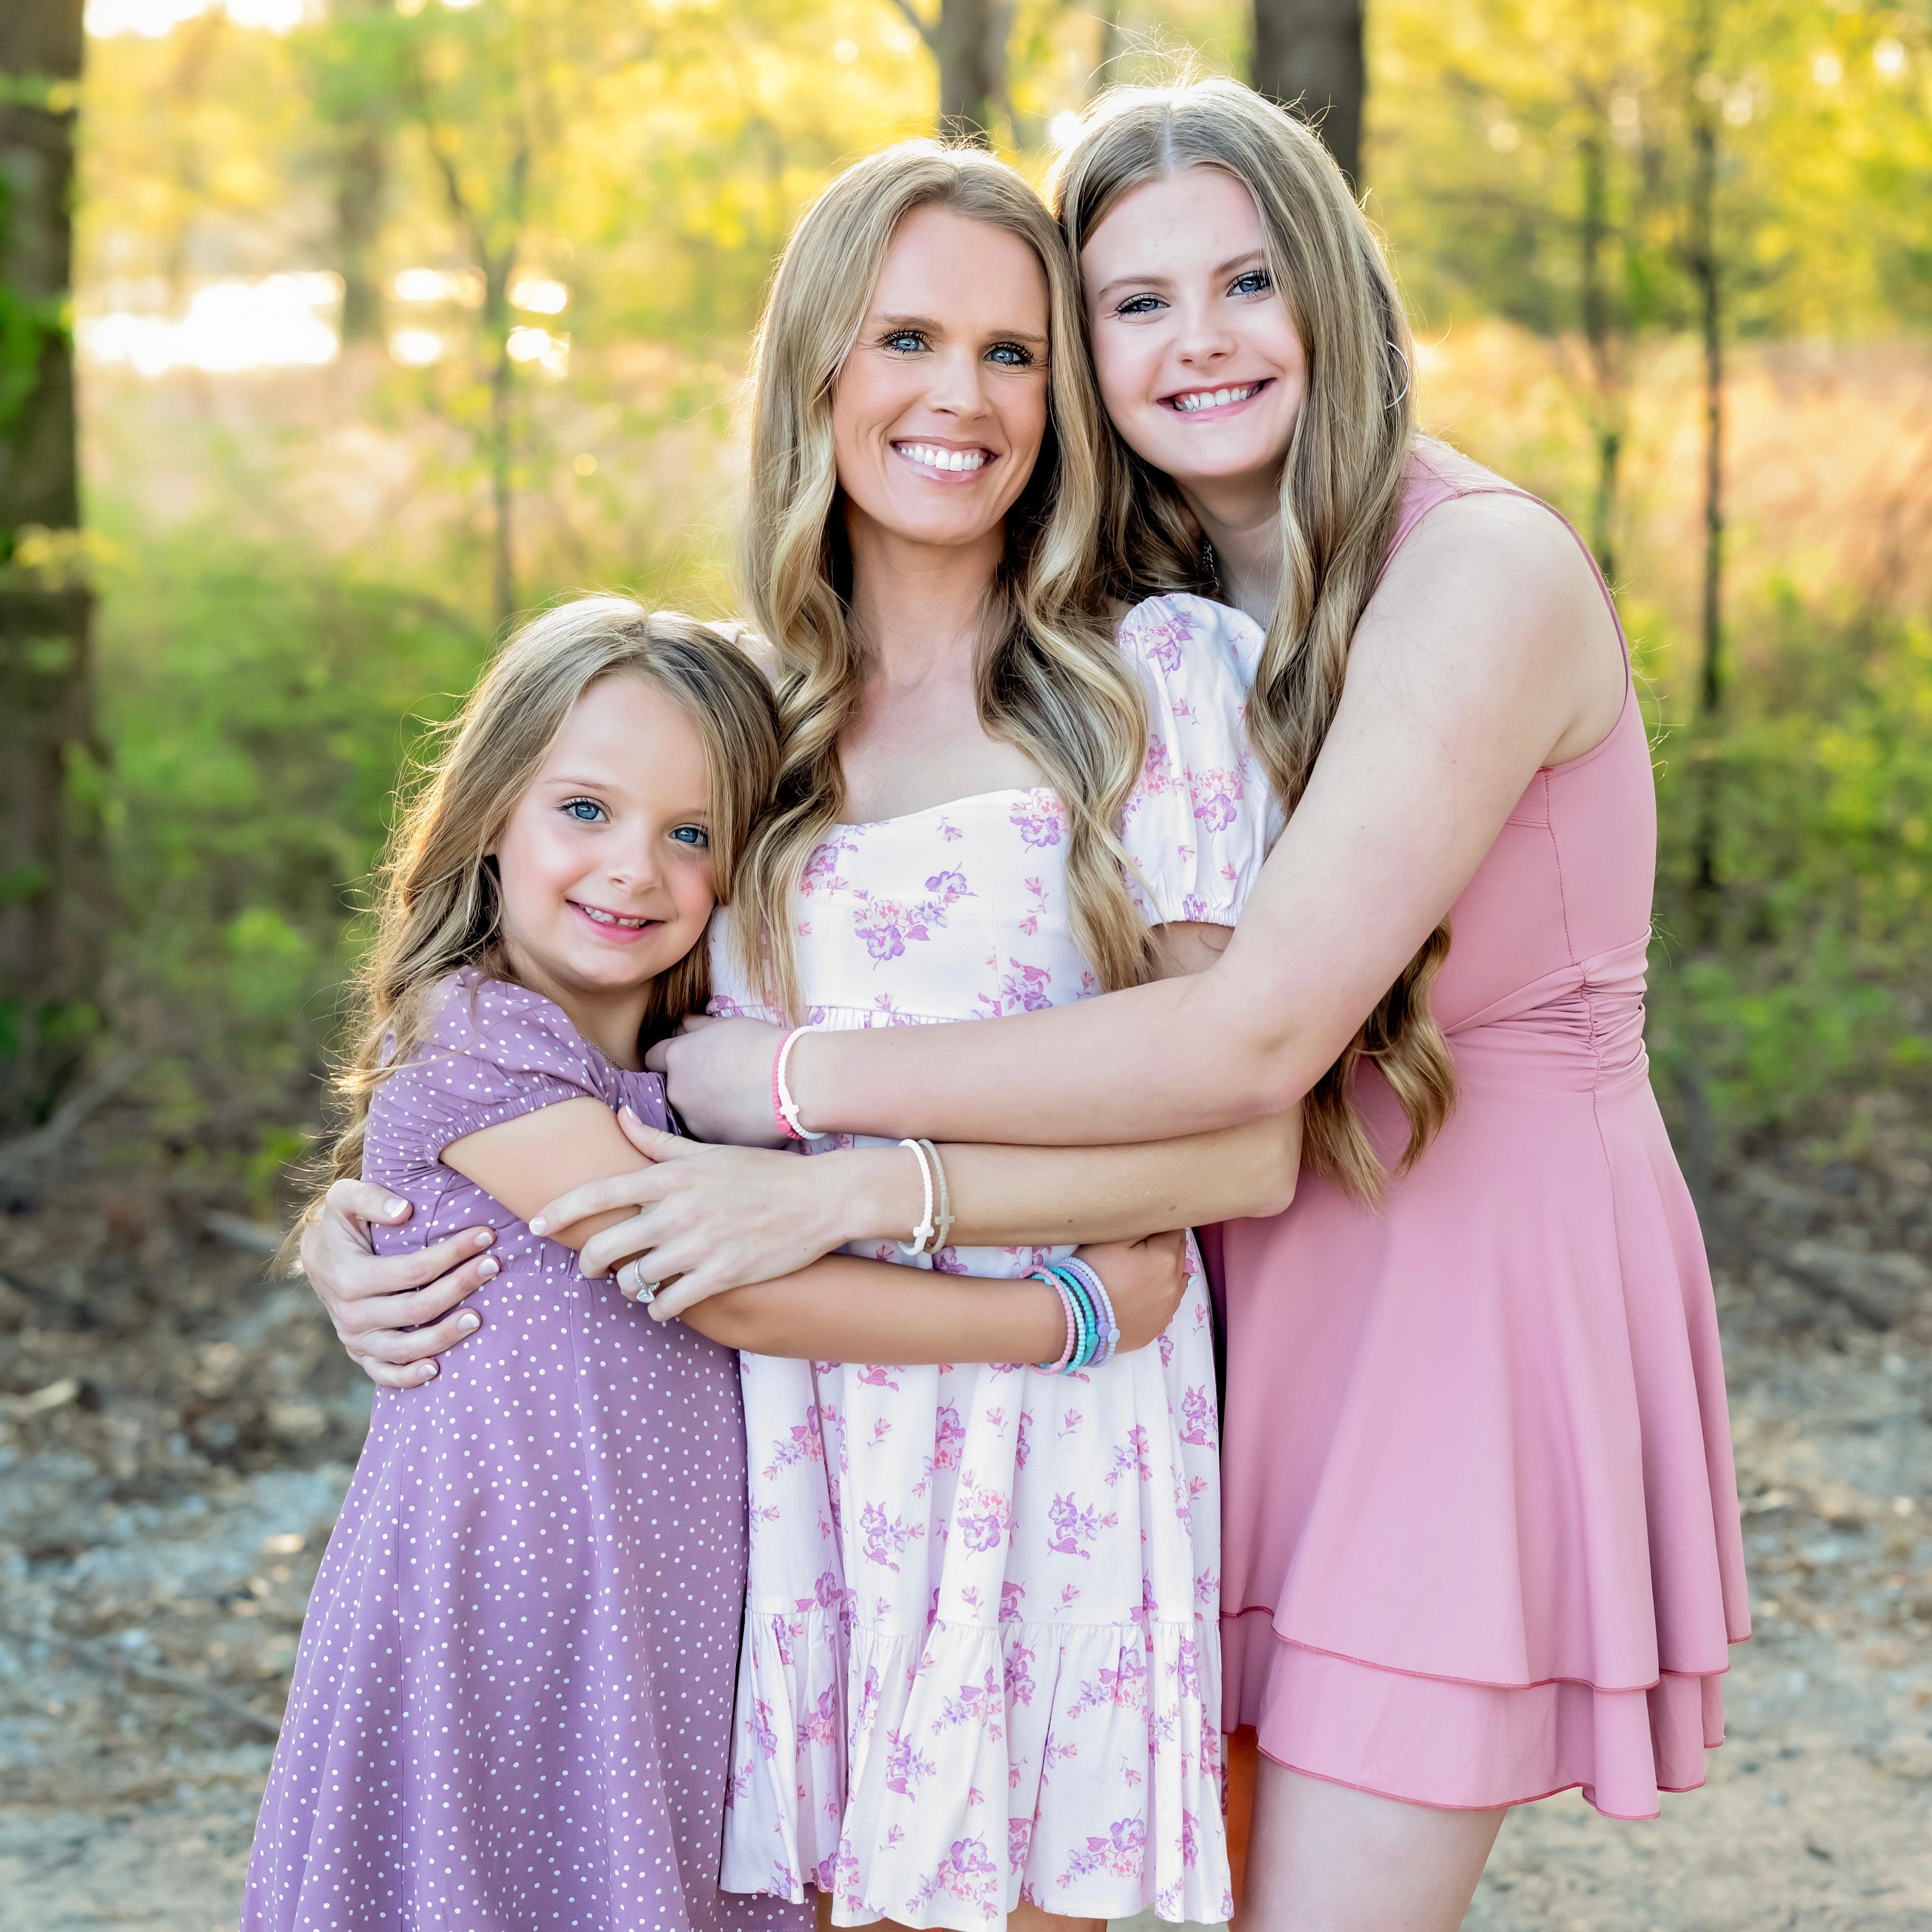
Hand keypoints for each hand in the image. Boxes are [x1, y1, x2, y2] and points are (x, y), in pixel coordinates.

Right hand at [299, 1178, 498, 1388]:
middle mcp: (350, 1314)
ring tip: (479, 1317)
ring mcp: (355, 1338)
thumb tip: (403, 1211)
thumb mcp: (345, 1198)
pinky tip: (438, 1368)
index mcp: (350, 1277)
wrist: (317, 1255)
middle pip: (417, 1309)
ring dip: (445, 1336)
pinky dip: (409, 1377)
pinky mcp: (360, 1353)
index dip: (452, 1254)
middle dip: (460, 1287)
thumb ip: (371, 1198)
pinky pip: (384, 1375)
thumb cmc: (340, 1222)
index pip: (414, 1270)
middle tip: (494, 1266)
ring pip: (405, 1348)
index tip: (486, 1236)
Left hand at [531, 1107, 898, 1318]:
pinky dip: (659, 1308)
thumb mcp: (708, 1151)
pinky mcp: (721, 1275)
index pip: (598, 1193)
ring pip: (633, 1280)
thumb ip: (657, 1141)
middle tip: (591, 1267)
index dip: (559, 1212)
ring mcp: (699, 1246)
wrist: (819, 1199)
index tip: (535, 1225)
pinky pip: (668, 1303)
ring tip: (636, 1284)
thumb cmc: (762, 1172)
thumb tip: (619, 1117)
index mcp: (671, 1176)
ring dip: (628, 1287)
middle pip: (605, 1246)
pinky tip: (665, 1303)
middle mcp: (678, 1211)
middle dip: (588, 1262)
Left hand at [644, 1015, 789, 1145]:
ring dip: (704, 1108)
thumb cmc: (764, 1046)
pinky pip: (710, 1132)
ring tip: (736, 1101)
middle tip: (718, 1082)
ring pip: (691, 1113)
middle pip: (672, 1088)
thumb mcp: (728, 1025)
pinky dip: (721, 1126)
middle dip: (688, 1085)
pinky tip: (743, 1117)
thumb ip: (698, 1025)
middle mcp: (677, 1090)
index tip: (686, 1061)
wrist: (794, 1081)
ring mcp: (693, 1119)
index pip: (653, 1058)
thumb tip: (683, 1023)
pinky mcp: (713, 1141)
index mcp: (677, 1056)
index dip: (669, 1058)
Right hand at [1073, 1230, 1187, 1353]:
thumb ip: (1141, 1226)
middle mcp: (1174, 1284)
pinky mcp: (1158, 1326)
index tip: (1147, 1227)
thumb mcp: (1113, 1238)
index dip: (1161, 1227)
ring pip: (1178, 1280)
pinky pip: (1168, 1303)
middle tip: (1145, 1244)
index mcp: (1166, 1258)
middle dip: (1167, 1246)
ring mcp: (1168, 1308)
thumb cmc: (1093, 1272)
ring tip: (1147, 1268)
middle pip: (1179, 1255)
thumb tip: (1158, 1221)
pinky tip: (1147, 1292)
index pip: (1175, 1232)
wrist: (1078, 1318)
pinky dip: (1162, 1294)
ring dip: (1168, 1270)